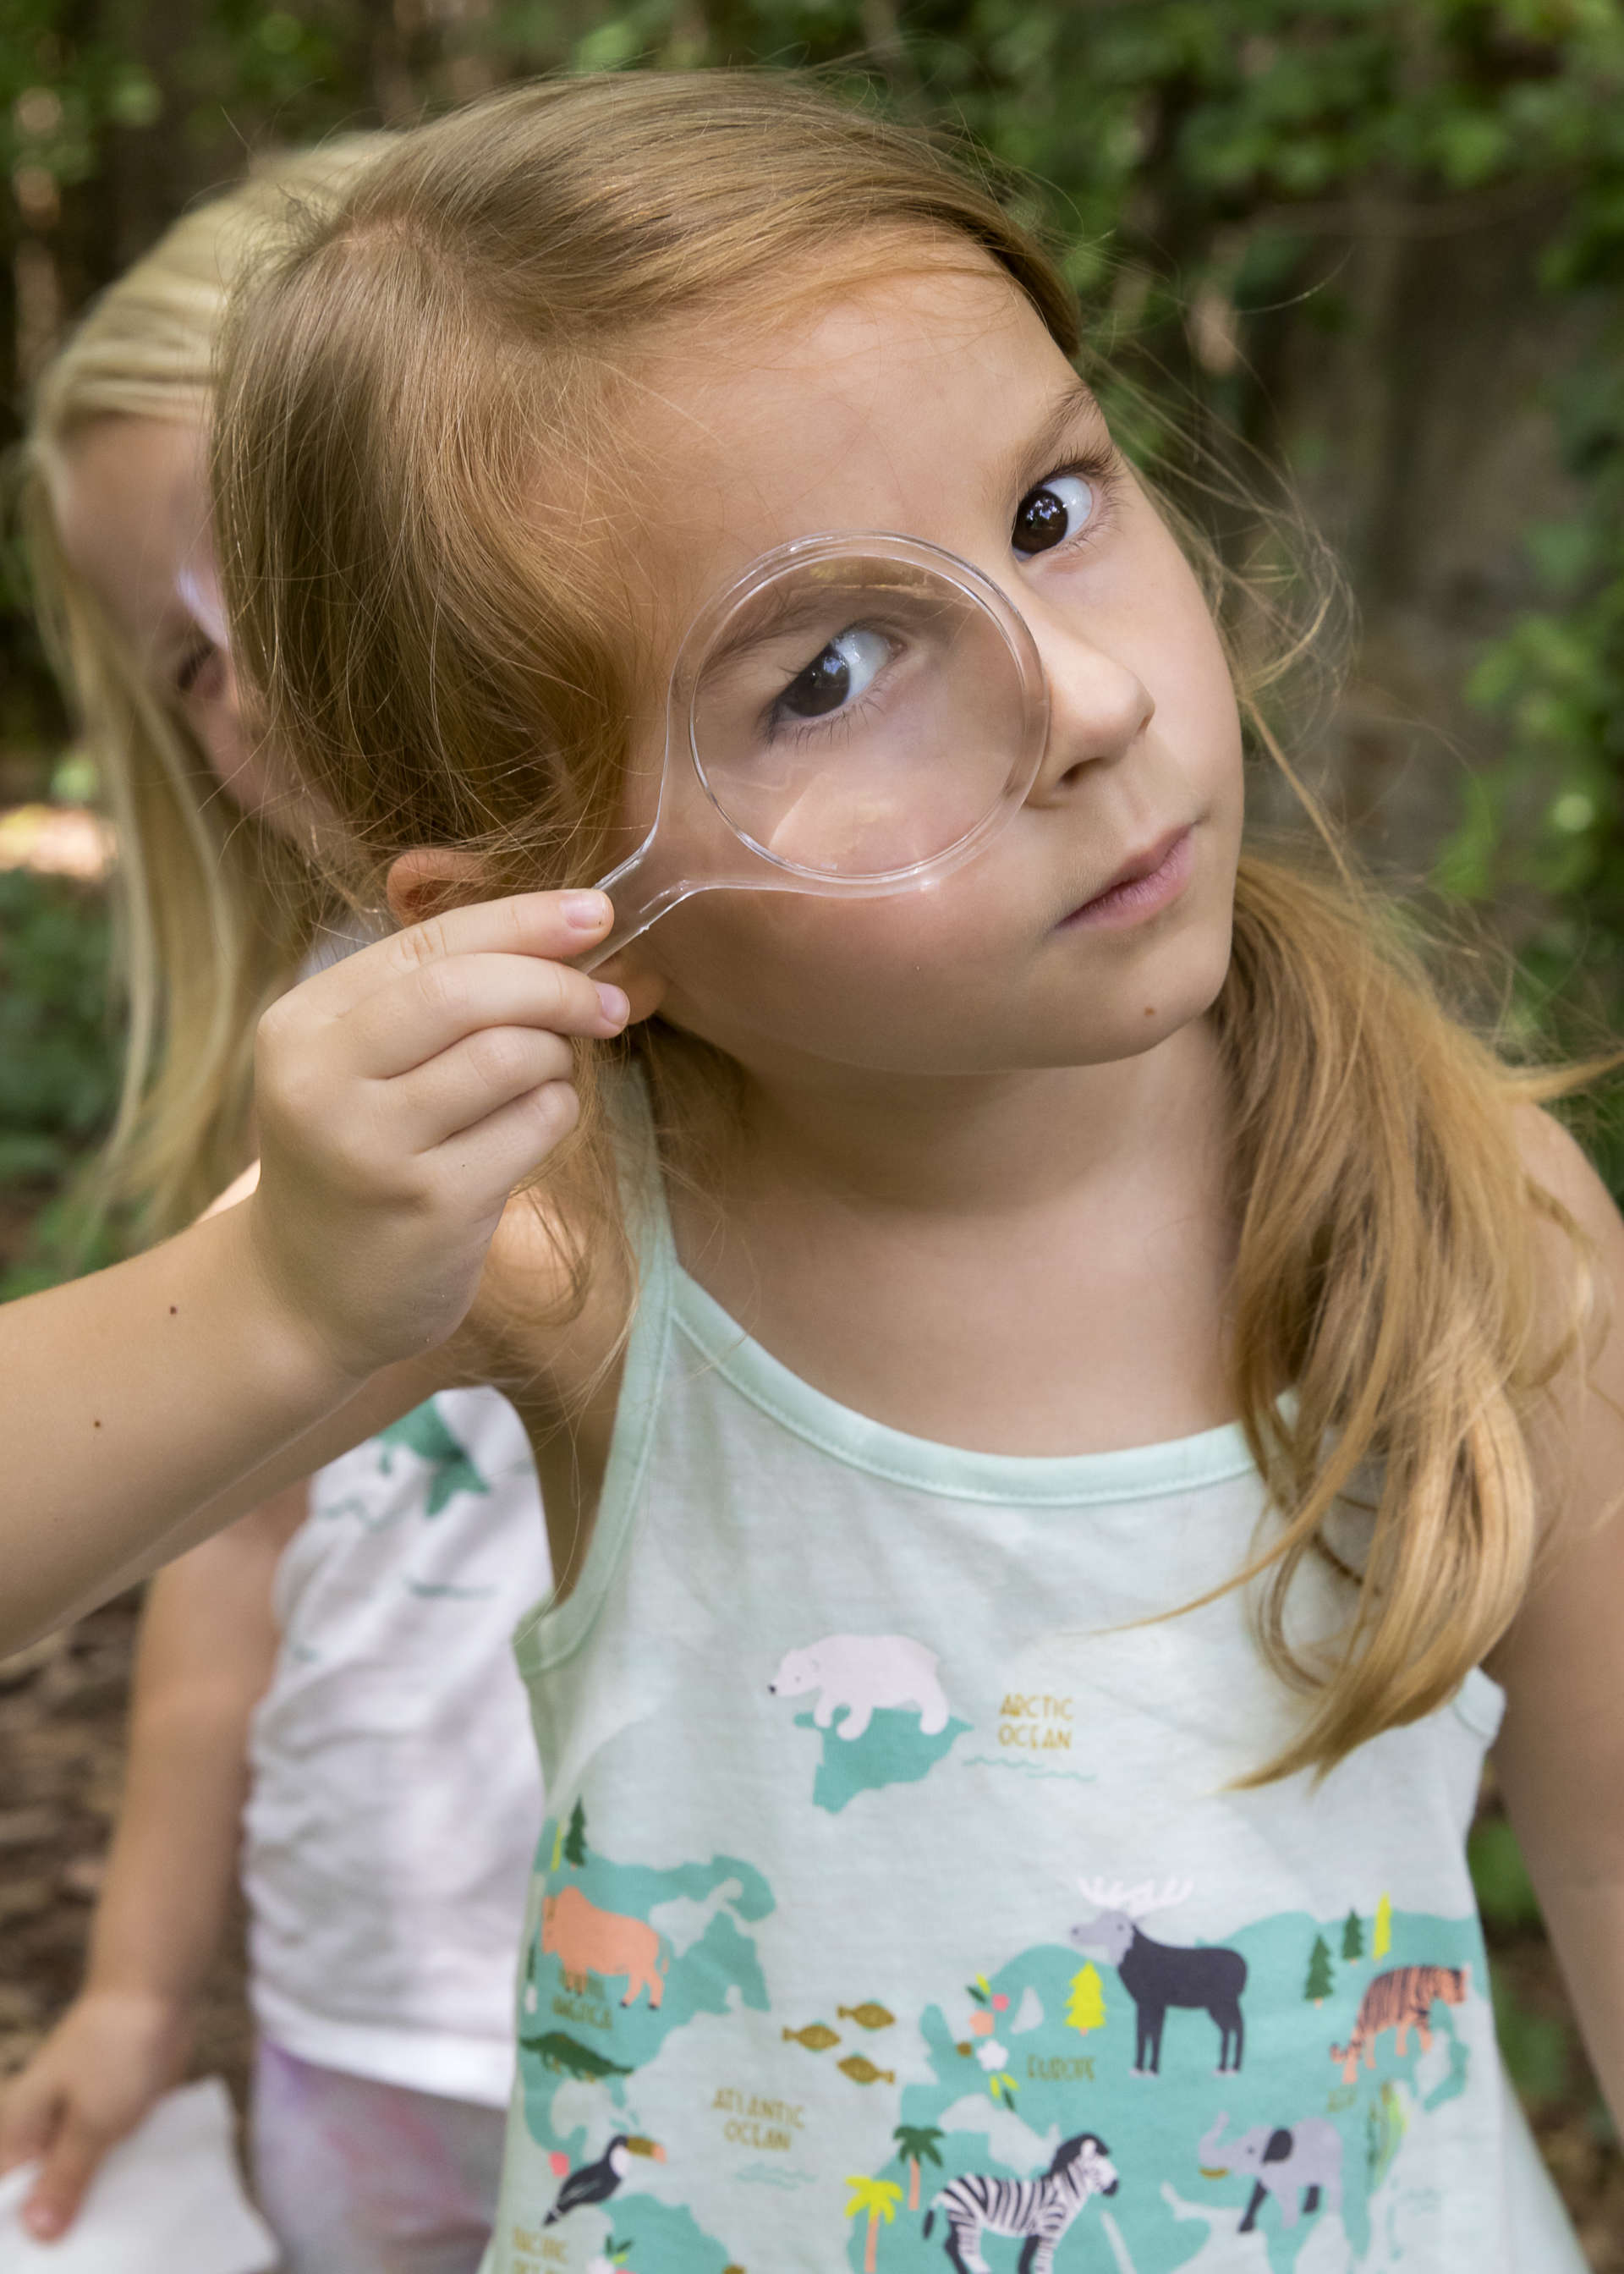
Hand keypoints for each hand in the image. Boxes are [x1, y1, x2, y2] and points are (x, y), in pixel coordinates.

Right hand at [0, 1988, 193, 2238]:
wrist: (155, 1990)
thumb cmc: (115, 2051)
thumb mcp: (92, 2123)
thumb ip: (64, 2180)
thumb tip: (36, 2235)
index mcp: (18, 2132)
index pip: (6, 2200)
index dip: (22, 2234)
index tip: (48, 2264)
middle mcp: (40, 2131)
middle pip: (40, 2194)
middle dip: (61, 2227)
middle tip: (94, 2261)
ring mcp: (76, 2122)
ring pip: (76, 2178)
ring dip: (92, 2205)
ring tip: (115, 2247)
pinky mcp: (109, 2115)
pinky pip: (107, 2158)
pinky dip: (117, 2178)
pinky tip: (137, 2210)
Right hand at [244, 889, 626, 1379]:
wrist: (304, 1294)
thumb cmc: (357, 1154)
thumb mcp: (358, 1062)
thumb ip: (436, 989)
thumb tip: (571, 924)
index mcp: (300, 1024)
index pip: (429, 942)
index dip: (525, 919)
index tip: (598, 912)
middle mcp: (322, 1082)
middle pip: (468, 991)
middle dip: (557, 984)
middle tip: (608, 1003)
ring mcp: (374, 1149)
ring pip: (511, 1056)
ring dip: (556, 1056)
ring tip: (543, 1077)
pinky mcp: (433, 1206)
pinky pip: (535, 1124)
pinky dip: (555, 1111)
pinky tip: (530, 1128)